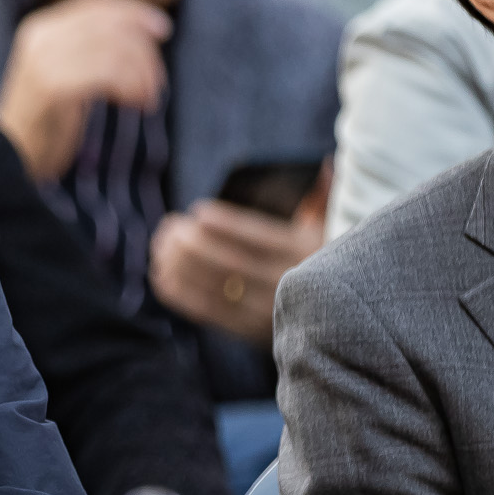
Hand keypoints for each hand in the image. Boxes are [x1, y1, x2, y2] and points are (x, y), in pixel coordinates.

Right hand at [0, 0, 171, 182]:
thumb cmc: (44, 122)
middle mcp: (42, 36)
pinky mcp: (52, 85)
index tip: (163, 29)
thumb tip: (141, 33)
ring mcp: (44, 59)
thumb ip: (89, 49)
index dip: (134, 12)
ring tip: (147, 99)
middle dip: (144, 51)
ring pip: (114, 48)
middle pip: (111, 24)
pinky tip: (135, 104)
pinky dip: (131, 86)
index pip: (97, 3)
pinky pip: (106, 73)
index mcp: (42, 28)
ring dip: (142, 74)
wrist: (7, 159)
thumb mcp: (64, 73)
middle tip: (157, 84)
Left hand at [147, 172, 329, 341]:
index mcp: (303, 253)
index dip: (226, 224)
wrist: (334, 317)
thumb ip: (321, 198)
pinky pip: (208, 312)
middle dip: (194, 243)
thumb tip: (328, 163)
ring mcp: (266, 311)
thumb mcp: (328, 229)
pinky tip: (160, 274)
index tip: (198, 211)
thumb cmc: (321, 258)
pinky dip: (180, 293)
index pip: (259, 238)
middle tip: (170, 226)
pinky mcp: (249, 331)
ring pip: (214, 287)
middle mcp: (284, 283)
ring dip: (180, 265)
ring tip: (161, 245)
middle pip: (231, 263)